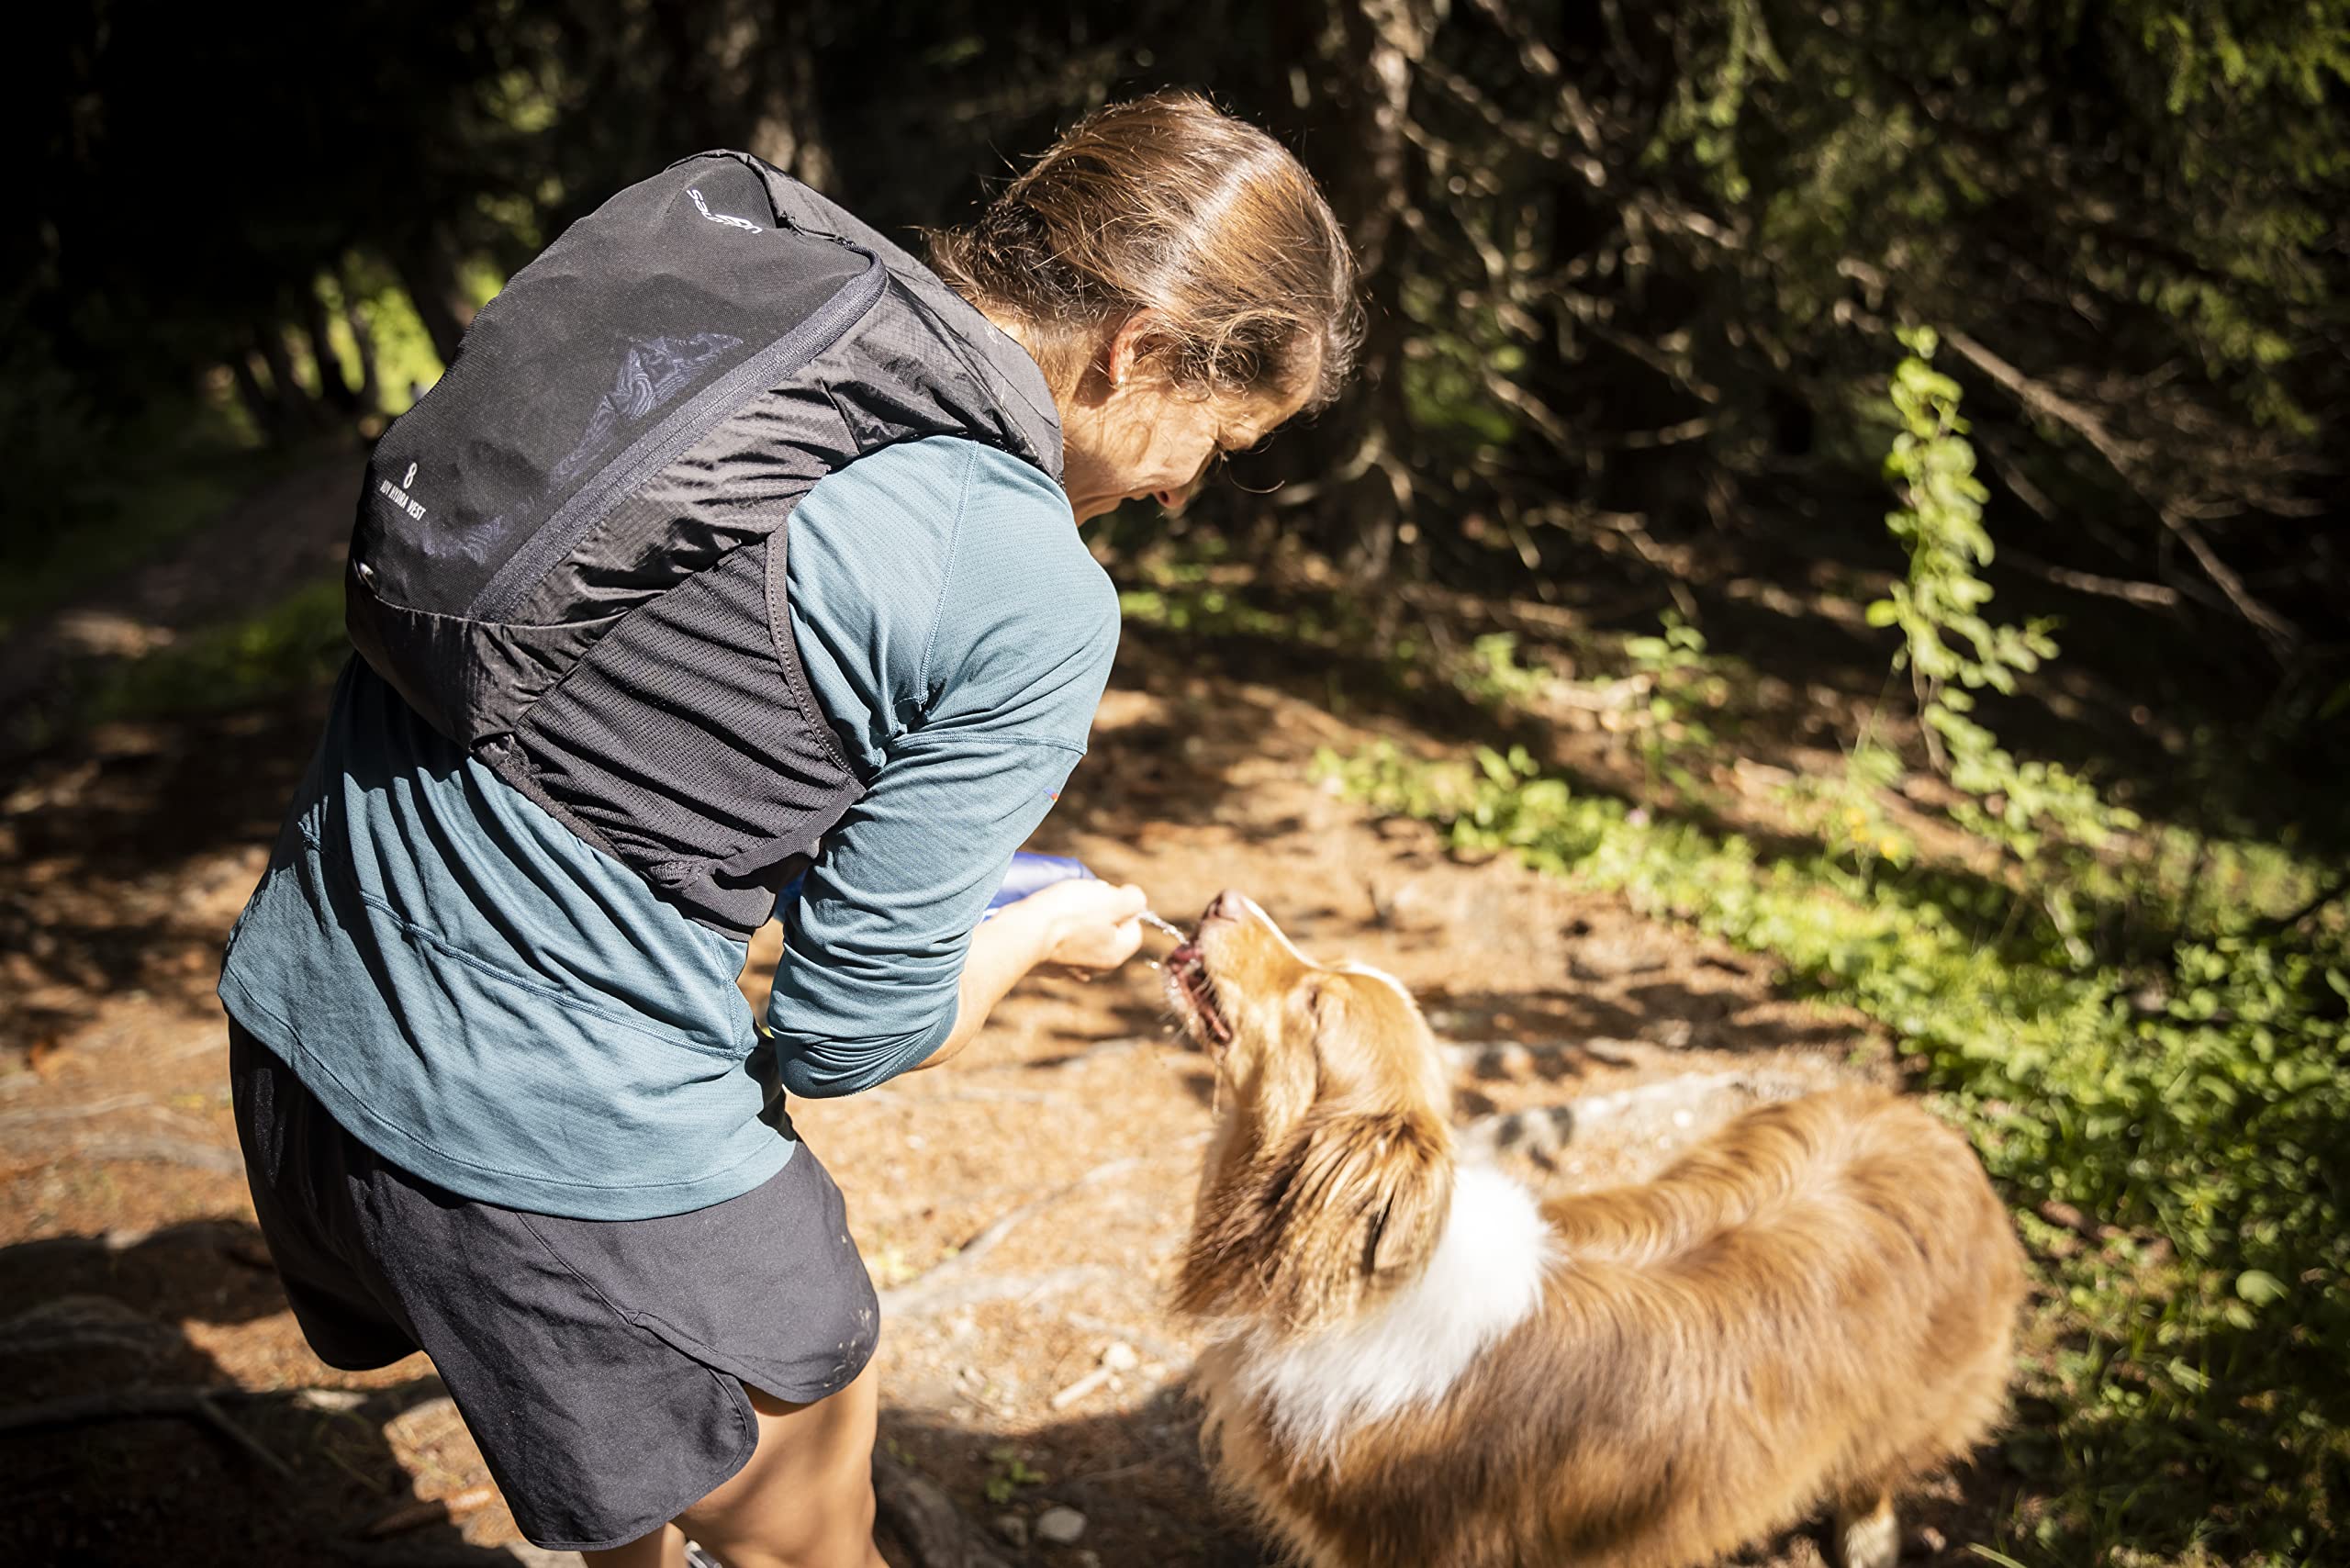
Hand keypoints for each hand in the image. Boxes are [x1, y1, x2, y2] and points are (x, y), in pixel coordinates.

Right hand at [1027, 879, 1148, 971]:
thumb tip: (1135, 898)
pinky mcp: (1043, 966)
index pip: (1133, 928)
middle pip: (1106, 933)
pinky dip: (1053, 932)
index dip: (1123, 906)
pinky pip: (1056, 944)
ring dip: (1074, 921)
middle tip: (1082, 897)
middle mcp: (1094, 969)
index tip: (1105, 895)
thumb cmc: (1067, 915)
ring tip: (1060, 905)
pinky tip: (1044, 919)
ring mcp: (1067, 970)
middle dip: (1097, 912)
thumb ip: (1134, 900)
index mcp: (1115, 955)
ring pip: (1080, 938)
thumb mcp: (1111, 900)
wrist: (1021, 934)